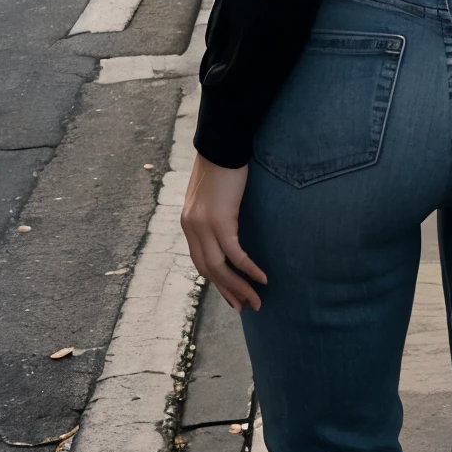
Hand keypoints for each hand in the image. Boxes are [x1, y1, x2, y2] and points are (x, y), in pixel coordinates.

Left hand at [181, 153, 267, 311]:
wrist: (223, 144)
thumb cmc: (223, 165)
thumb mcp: (214, 194)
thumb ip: (216, 213)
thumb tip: (229, 227)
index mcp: (189, 223)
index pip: (201, 262)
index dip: (217, 282)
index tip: (233, 296)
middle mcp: (192, 228)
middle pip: (209, 271)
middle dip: (229, 291)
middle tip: (245, 307)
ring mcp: (204, 226)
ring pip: (220, 268)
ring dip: (239, 287)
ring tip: (256, 301)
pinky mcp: (220, 221)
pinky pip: (235, 254)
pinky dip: (249, 269)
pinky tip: (262, 278)